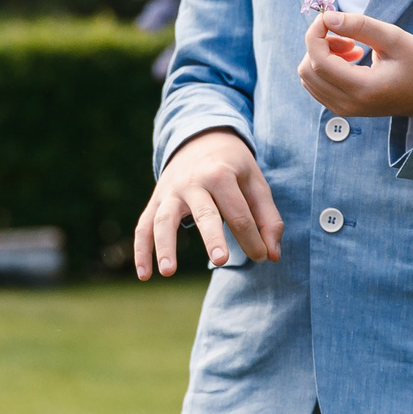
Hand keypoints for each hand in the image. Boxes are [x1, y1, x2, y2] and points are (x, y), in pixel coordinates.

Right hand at [135, 129, 283, 276]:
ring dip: (164, 245)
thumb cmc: (233, 167)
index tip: (262, 257)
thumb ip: (268, 219)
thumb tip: (272, 256)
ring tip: (168, 272)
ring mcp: (170, 191)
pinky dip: (140, 249)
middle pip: (203, 213)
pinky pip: (144, 225)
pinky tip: (144, 275)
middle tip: (222, 261)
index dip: (252, 239)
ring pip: (164, 219)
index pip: (239, 214)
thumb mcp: (256, 183)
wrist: (200, 138)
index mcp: (221, 174)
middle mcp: (193, 182)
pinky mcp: (156, 200)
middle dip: (213, 237)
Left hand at [296, 11, 412, 120]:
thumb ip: (360, 26)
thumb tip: (327, 17)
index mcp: (362, 89)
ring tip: (353, 47)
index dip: (315, 34)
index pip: (318, 61)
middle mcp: (347, 104)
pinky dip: (325, 66)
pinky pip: (316, 84)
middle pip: (307, 70)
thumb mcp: (395, 38)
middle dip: (319, 45)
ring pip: (308, 77)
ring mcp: (342, 109)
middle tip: (349, 38)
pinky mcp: (341, 108)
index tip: (327, 18)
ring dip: (322, 55)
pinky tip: (350, 59)